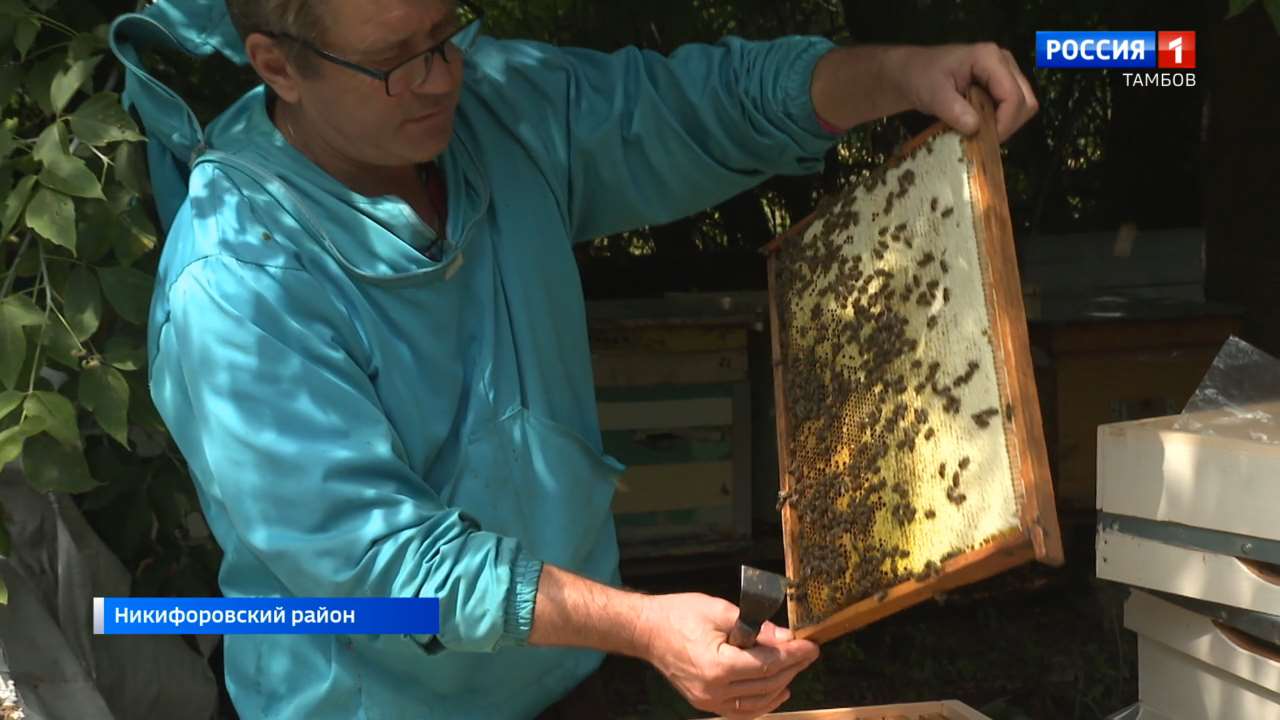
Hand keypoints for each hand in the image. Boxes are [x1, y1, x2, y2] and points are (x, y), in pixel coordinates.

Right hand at [637, 593, 818, 718]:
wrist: (645, 630)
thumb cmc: (678, 615)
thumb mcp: (719, 610)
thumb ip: (755, 627)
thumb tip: (785, 637)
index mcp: (717, 666)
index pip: (767, 664)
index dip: (793, 655)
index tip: (811, 646)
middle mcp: (713, 690)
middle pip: (766, 684)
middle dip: (792, 667)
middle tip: (808, 653)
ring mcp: (707, 700)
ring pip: (757, 702)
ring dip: (781, 685)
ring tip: (796, 668)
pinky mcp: (704, 702)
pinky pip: (741, 710)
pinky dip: (762, 703)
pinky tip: (778, 691)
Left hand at [891, 43, 1038, 140]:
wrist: (912, 72)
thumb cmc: (920, 77)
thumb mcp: (932, 94)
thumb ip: (953, 110)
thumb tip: (975, 128)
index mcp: (990, 58)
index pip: (1013, 96)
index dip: (1004, 123)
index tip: (983, 141)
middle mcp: (1004, 62)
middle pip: (1026, 102)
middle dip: (1007, 125)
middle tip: (982, 140)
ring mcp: (1005, 73)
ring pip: (1023, 107)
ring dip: (1004, 125)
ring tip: (978, 133)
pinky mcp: (1001, 85)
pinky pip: (1012, 109)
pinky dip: (999, 123)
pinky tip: (978, 127)